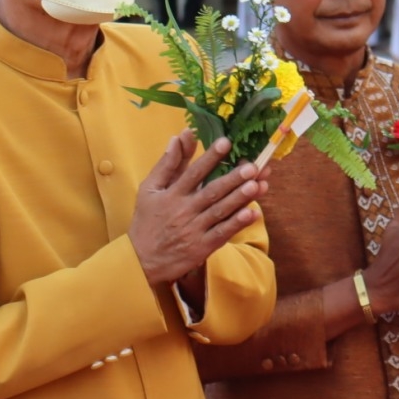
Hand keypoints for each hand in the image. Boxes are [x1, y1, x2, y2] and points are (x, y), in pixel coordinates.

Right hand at [127, 131, 263, 287]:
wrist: (142, 260)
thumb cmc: (147, 221)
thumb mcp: (149, 189)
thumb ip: (166, 163)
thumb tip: (178, 137)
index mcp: (172, 194)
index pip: (193, 172)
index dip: (210, 157)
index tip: (226, 143)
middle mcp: (184, 210)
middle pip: (212, 191)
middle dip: (232, 178)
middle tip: (251, 166)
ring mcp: (194, 230)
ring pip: (220, 211)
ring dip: (239, 198)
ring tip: (257, 185)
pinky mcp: (202, 247)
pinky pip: (222, 234)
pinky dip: (236, 224)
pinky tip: (252, 214)